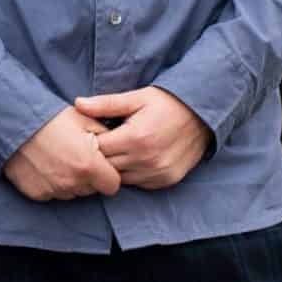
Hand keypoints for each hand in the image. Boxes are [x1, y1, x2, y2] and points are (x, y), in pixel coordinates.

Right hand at [3, 106, 121, 201]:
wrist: (13, 121)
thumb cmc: (51, 118)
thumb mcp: (85, 120)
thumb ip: (106, 138)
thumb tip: (116, 147)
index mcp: (88, 166)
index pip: (112, 185)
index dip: (108, 174)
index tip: (100, 163)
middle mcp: (72, 183)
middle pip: (91, 189)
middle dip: (89, 177)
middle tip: (75, 156)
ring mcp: (53, 190)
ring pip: (72, 193)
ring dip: (71, 181)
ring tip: (59, 158)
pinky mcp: (36, 193)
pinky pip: (52, 193)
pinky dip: (52, 183)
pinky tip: (45, 165)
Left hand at [72, 86, 213, 189]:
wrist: (204, 115)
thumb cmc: (168, 103)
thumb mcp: (137, 98)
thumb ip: (106, 104)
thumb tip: (77, 104)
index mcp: (136, 138)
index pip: (98, 149)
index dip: (92, 141)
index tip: (92, 133)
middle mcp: (147, 159)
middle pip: (107, 166)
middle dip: (101, 156)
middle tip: (104, 142)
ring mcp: (158, 173)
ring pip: (121, 178)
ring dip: (116, 167)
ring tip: (119, 149)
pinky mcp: (167, 180)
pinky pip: (139, 183)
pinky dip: (132, 174)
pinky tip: (134, 159)